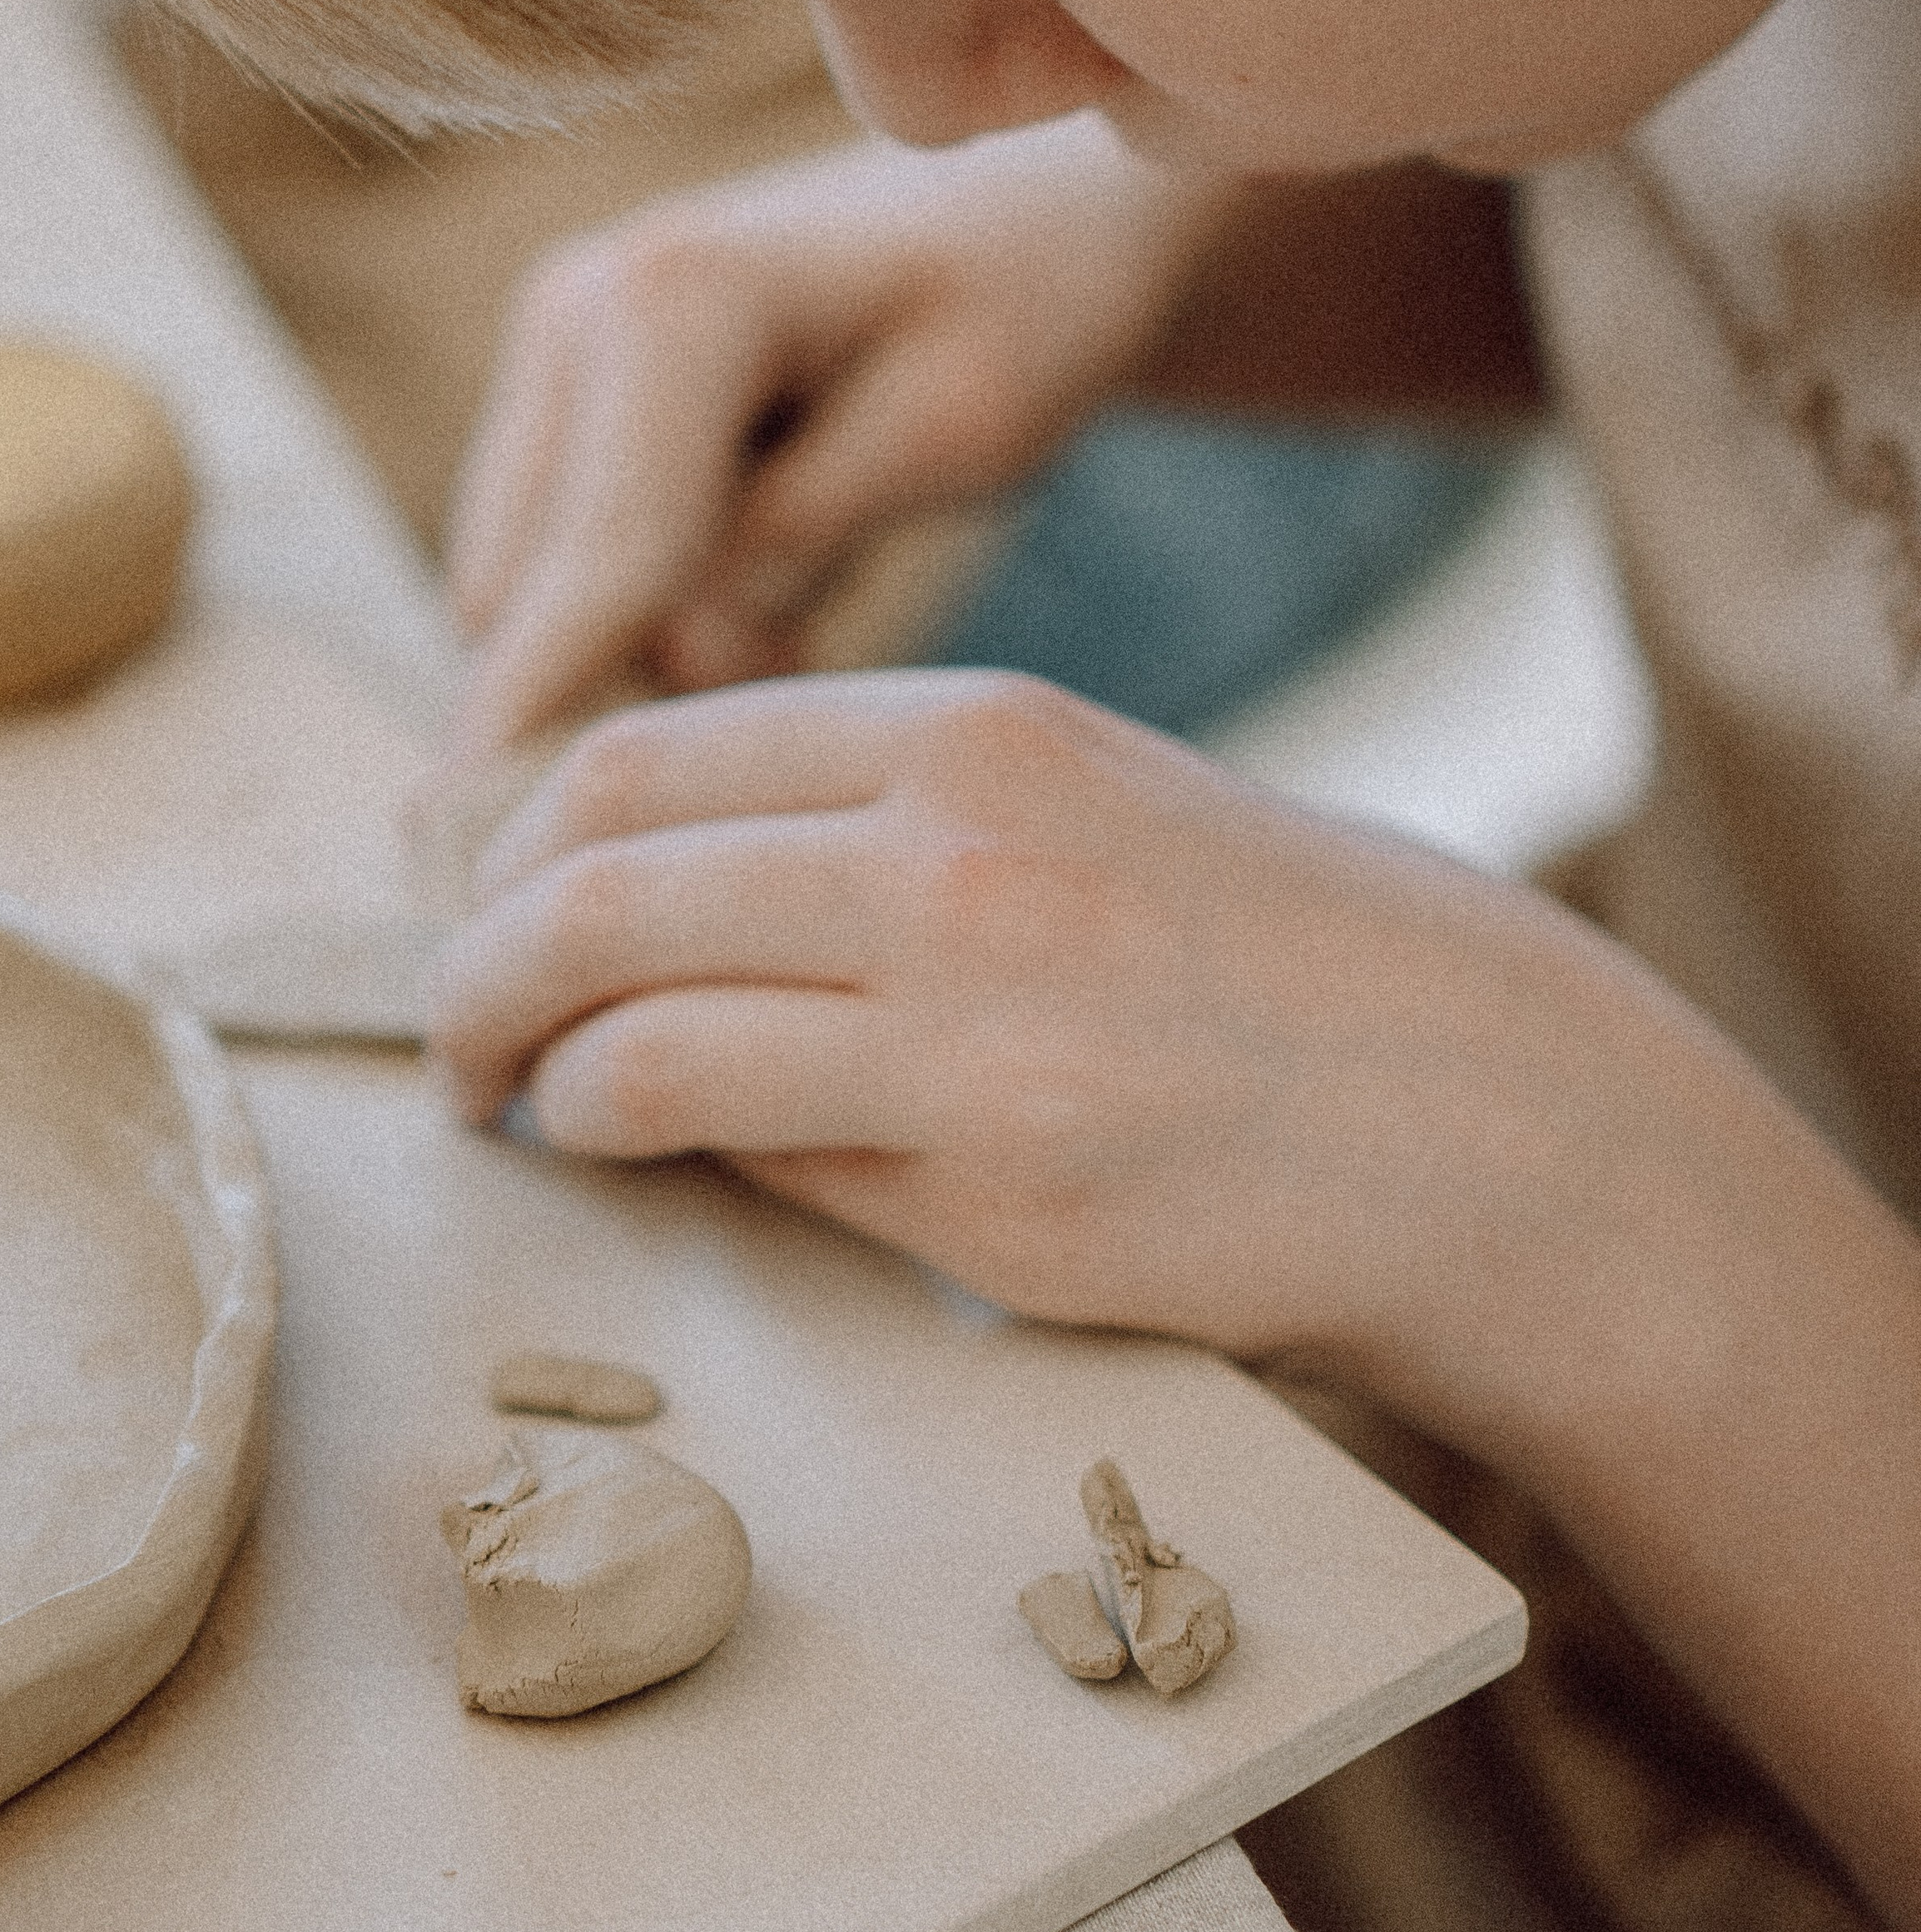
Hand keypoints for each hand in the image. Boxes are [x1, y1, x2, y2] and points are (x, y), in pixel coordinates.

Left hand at [429, 667, 1721, 1434]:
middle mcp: (959, 857)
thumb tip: (627, 895)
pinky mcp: (1000, 1196)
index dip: (516, 835)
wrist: (1479, 1109)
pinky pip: (747, 1157)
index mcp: (974, 735)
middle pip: (599, 875)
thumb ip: (866, 829)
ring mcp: (976, 1030)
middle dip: (478, 960)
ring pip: (636, 1028)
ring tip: (511, 1102)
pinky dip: (651, 1152)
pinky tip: (640, 1155)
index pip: (646, 752)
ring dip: (530, 1071)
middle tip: (452, 1029)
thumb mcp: (1075, 806)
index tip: (482, 895)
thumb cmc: (1260, 956)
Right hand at [442, 115, 1221, 753]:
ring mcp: (550, 348)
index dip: (552, 728)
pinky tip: (758, 645)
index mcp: (672, 301)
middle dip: (585, 719)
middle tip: (719, 829)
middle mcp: (574, 308)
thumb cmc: (1024, 305)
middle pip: (519, 596)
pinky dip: (624, 635)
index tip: (505, 886)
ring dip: (608, 676)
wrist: (1029, 207)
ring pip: (513, 595)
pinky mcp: (557, 400)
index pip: (596, 563)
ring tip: (773, 706)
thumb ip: (805, 539)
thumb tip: (674, 661)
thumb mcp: (955, 427)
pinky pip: (547, 571)